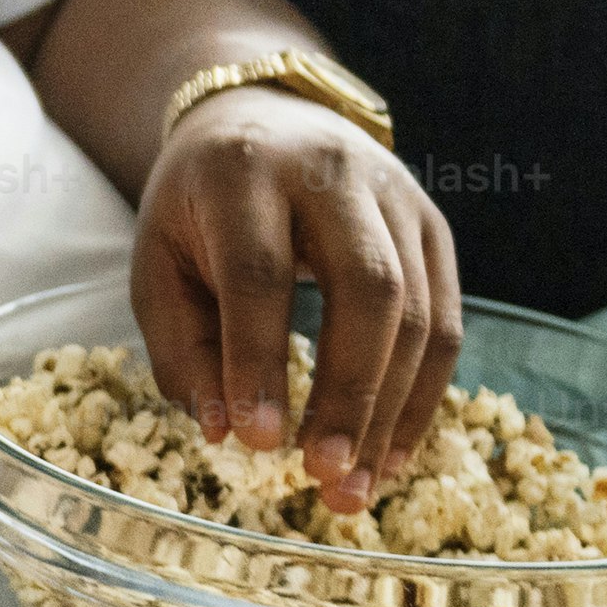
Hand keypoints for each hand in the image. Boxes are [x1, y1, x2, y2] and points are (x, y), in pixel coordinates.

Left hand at [131, 86, 462, 515]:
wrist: (264, 119)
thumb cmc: (200, 208)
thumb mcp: (159, 261)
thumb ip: (181, 345)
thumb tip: (224, 431)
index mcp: (245, 174)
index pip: (260, 273)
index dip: (259, 359)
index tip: (257, 441)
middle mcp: (333, 175)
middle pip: (366, 288)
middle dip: (349, 392)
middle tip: (322, 474)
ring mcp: (397, 197)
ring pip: (419, 311)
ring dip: (392, 411)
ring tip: (355, 487)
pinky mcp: (434, 226)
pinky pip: (447, 320)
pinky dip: (423, 396)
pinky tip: (391, 454)